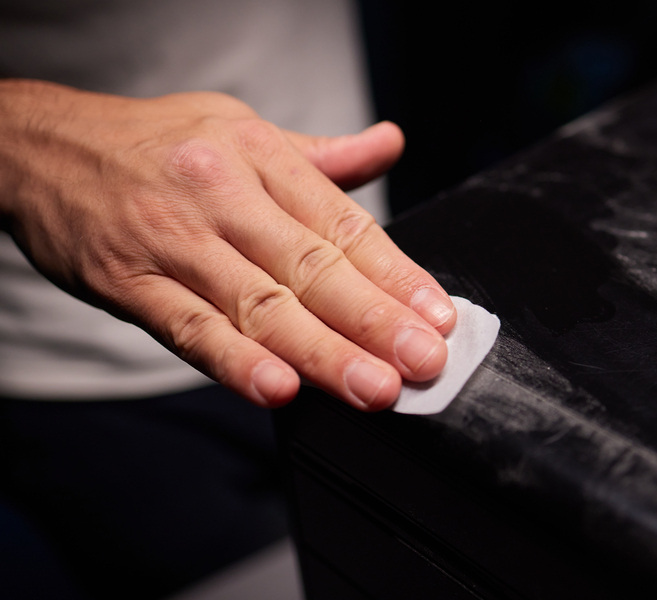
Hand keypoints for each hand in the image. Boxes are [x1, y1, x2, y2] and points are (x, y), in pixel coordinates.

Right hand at [0, 80, 455, 409]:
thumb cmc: (157, 144)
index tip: (436, 315)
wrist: (42, 148)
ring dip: (321, 352)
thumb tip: (390, 143)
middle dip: (373, 320)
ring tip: (373, 388)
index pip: (341, 223)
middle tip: (424, 361)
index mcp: (259, 158)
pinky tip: (280, 387)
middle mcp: (223, 197)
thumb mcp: (243, 130)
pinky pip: (190, 328)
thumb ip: (322, 155)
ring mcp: (175, 242)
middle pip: (310, 266)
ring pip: (258, 304)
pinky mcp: (131, 283)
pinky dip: (236, 360)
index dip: (394, 273)